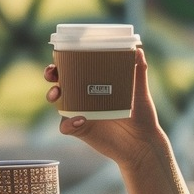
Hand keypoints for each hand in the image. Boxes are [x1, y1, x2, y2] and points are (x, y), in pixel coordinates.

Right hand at [44, 47, 166, 165]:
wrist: (142, 144)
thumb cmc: (142, 117)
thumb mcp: (140, 92)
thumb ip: (139, 72)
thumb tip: (138, 50)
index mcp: (96, 85)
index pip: (76, 69)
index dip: (64, 61)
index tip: (61, 55)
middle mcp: (84, 98)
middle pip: (61, 82)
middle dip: (51, 75)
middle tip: (53, 73)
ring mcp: (80, 113)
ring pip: (57, 102)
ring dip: (52, 94)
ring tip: (57, 93)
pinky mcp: (80, 130)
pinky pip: (66, 126)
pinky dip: (68, 122)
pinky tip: (80, 119)